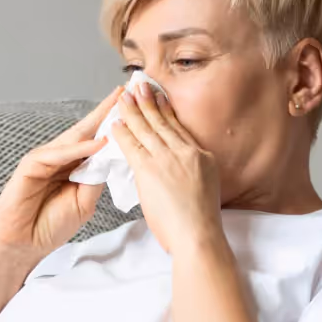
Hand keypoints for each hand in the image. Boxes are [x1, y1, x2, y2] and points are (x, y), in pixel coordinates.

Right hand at [0, 86, 121, 265]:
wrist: (24, 244)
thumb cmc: (51, 225)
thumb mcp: (84, 202)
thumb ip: (95, 178)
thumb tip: (112, 155)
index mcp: (74, 167)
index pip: (97, 141)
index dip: (114, 125)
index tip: (134, 109)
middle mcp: (61, 158)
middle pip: (87, 130)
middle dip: (106, 111)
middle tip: (126, 91)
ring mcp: (45, 159)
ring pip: (74, 137)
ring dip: (96, 122)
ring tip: (117, 107)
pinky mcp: (31, 164)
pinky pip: (58, 153)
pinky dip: (78, 148)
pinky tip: (97, 143)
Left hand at [111, 82, 222, 255]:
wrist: (198, 236)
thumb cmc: (201, 224)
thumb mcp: (205, 190)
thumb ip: (193, 176)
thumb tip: (182, 175)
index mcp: (202, 157)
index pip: (179, 128)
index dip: (166, 111)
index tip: (159, 96)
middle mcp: (186, 153)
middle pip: (163, 122)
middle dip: (149, 102)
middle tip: (139, 85)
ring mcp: (168, 159)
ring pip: (147, 129)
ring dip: (133, 111)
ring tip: (124, 96)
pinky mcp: (151, 170)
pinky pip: (132, 145)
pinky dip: (123, 132)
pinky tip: (115, 123)